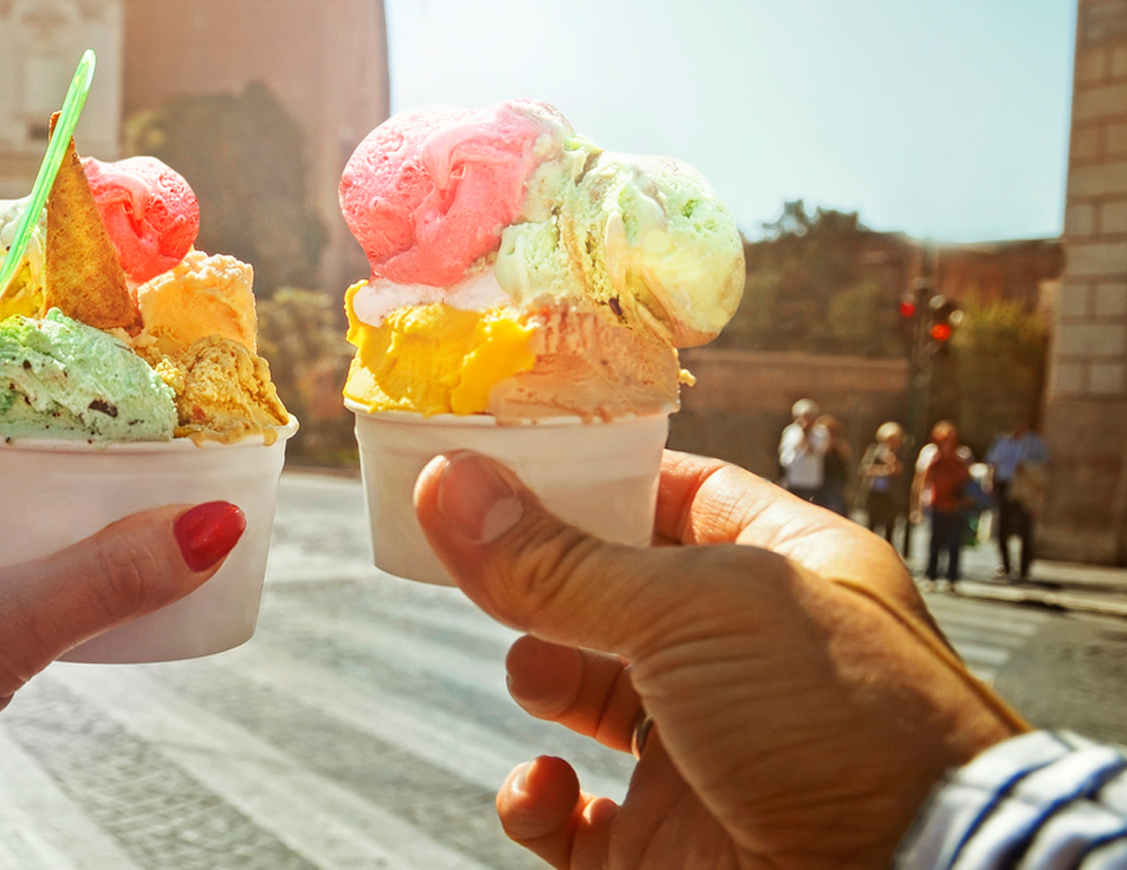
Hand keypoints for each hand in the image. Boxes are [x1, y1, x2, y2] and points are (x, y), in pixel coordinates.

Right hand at [415, 450, 1024, 869]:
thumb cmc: (845, 729)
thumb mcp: (694, 612)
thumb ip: (562, 560)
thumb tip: (447, 483)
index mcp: (784, 572)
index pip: (676, 494)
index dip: (594, 475)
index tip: (506, 460)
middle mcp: (745, 658)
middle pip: (614, 593)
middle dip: (546, 580)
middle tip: (484, 562)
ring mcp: (704, 755)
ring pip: (586, 694)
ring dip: (539, 674)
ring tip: (536, 675)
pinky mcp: (666, 847)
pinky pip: (573, 818)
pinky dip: (539, 801)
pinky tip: (545, 789)